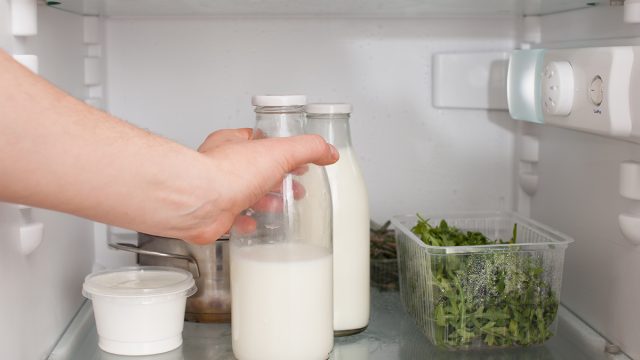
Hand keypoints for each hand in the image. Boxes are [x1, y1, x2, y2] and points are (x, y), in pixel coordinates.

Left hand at [182, 128, 337, 243]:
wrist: (198, 201)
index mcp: (235, 143)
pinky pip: (233, 219)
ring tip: (282, 206)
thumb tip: (328, 150)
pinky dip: (248, 222)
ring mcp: (218, 190)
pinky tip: (256, 224)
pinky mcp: (216, 214)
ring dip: (265, 200)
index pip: (261, 141)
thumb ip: (308, 149)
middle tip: (295, 186)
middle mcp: (224, 165)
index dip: (282, 150)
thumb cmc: (227, 173)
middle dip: (278, 179)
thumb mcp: (279, 151)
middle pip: (256, 169)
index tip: (298, 159)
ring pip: (246, 194)